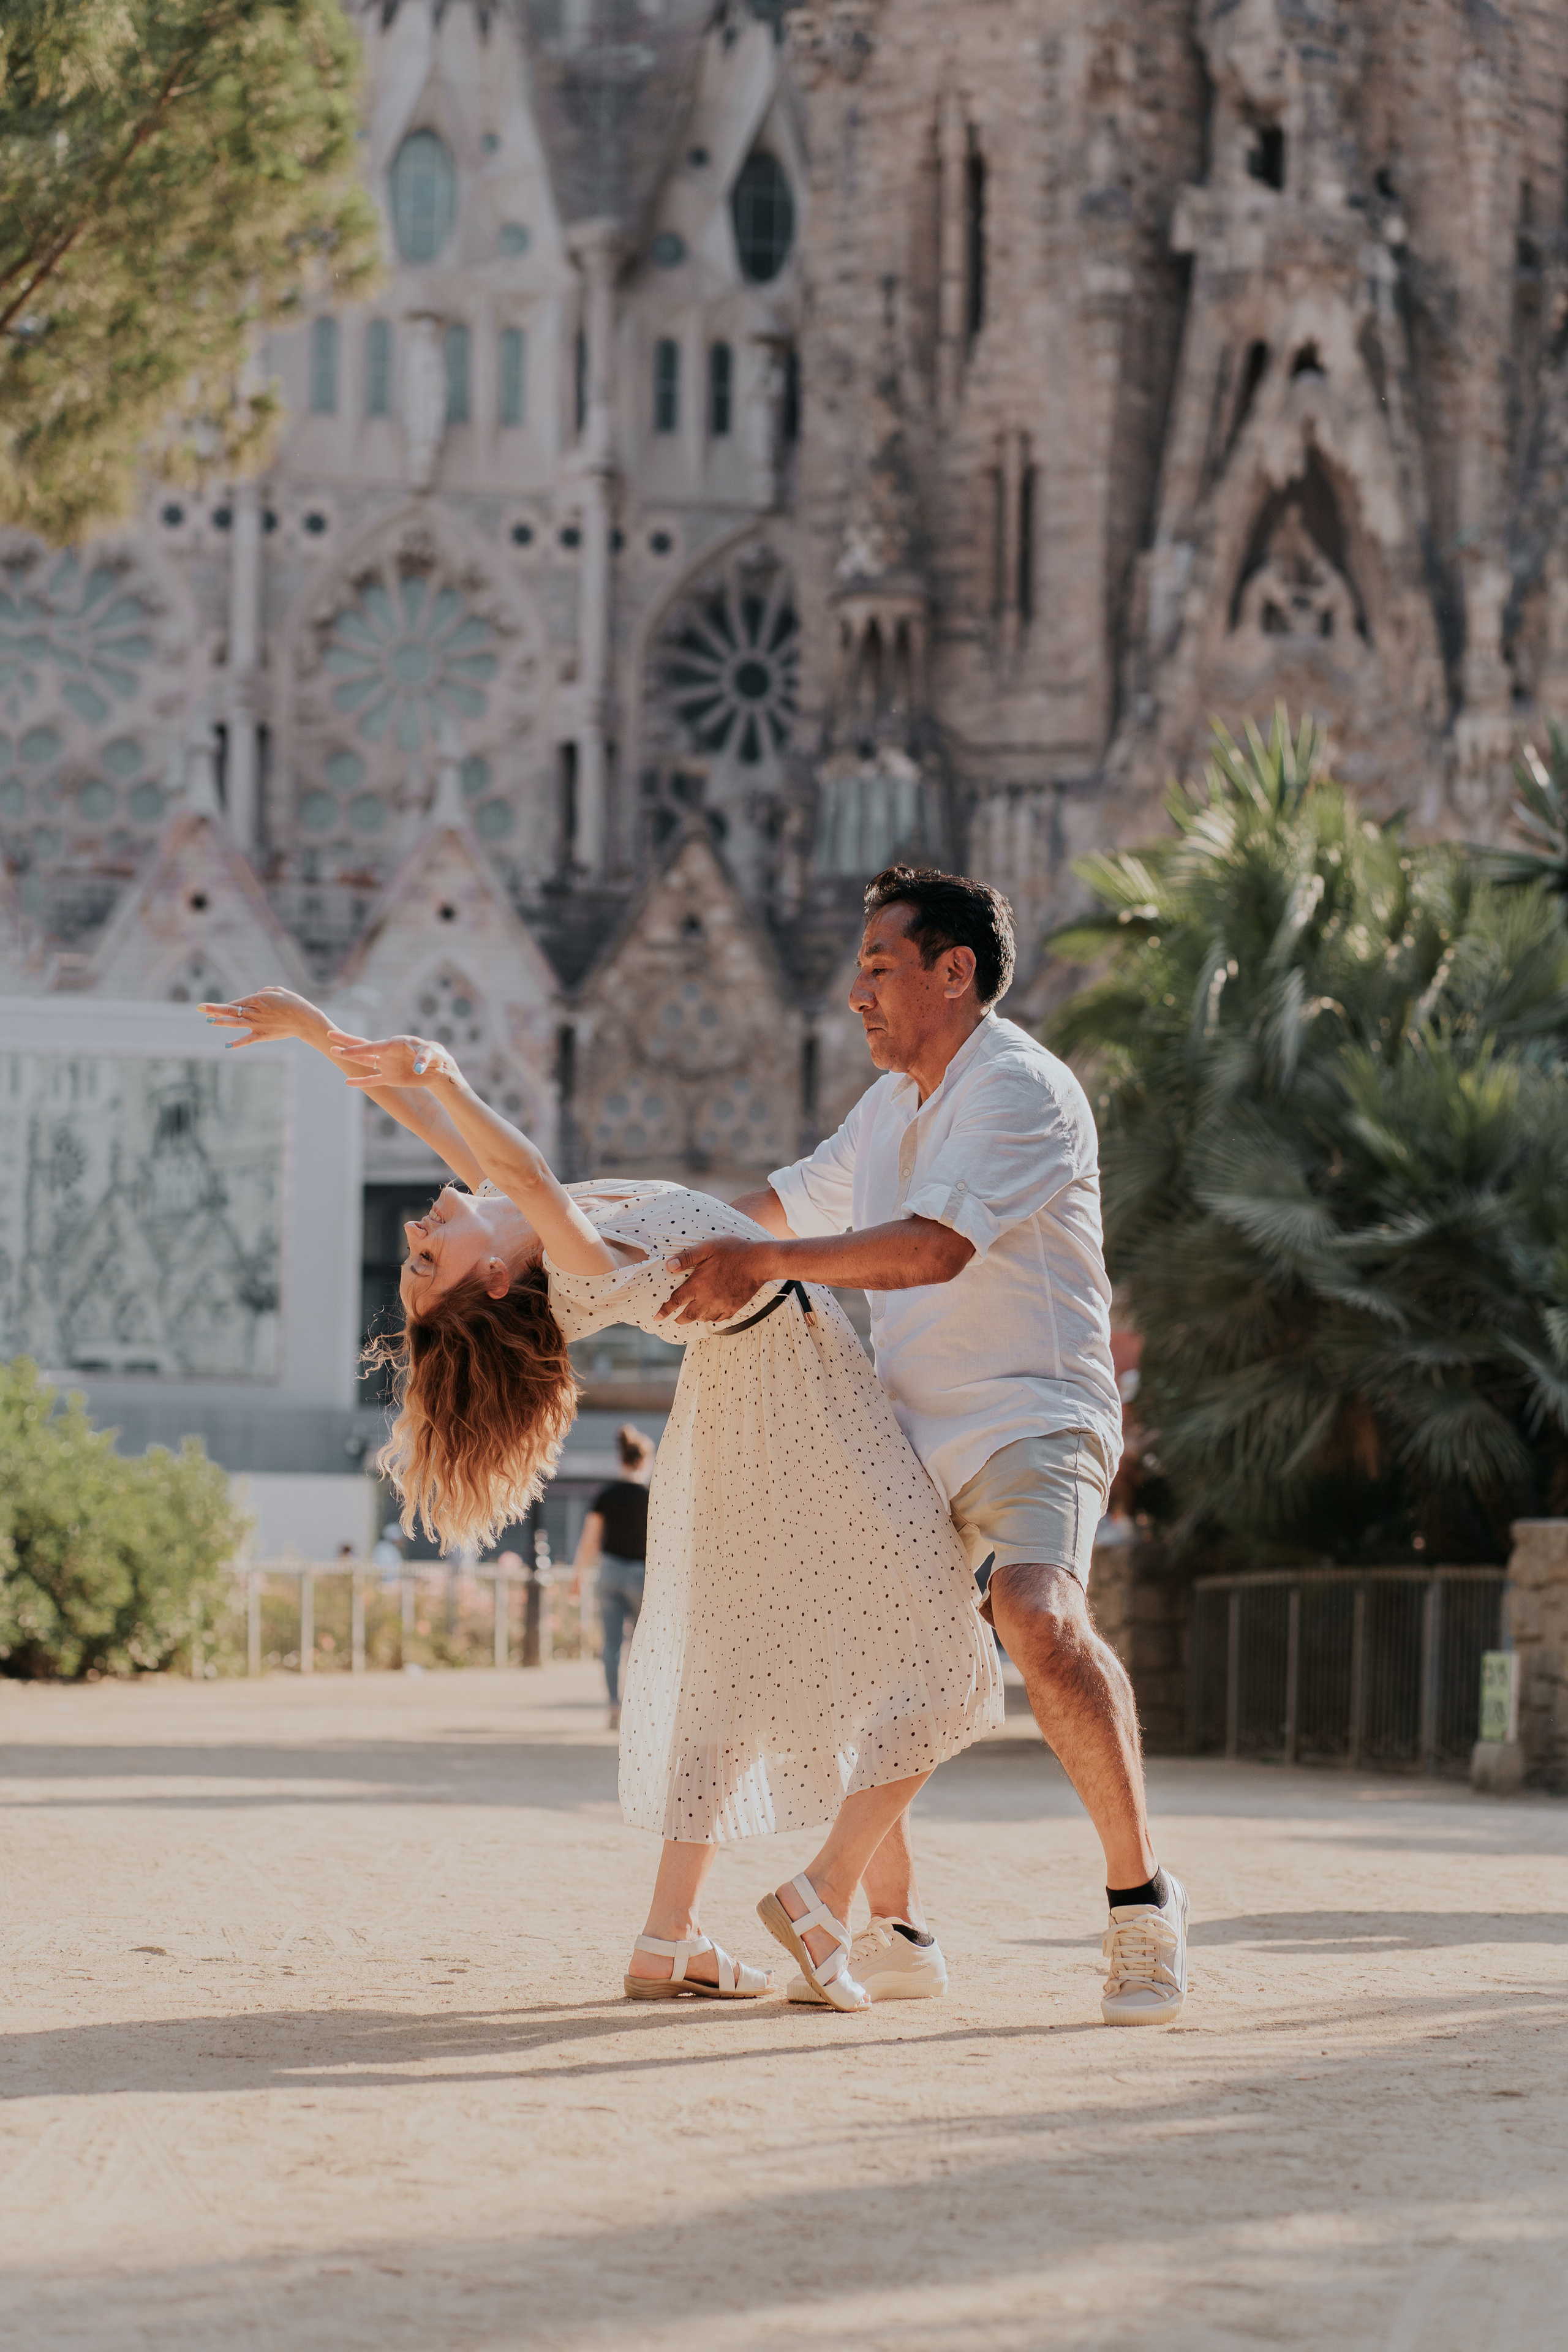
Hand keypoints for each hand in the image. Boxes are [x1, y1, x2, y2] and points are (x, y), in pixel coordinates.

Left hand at [201, 987, 349, 1049]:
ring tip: (207, 1021)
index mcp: (259, 999)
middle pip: (231, 1011)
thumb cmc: (295, 1003)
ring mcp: (258, 1025)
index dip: (222, 1005)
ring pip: (235, 1023)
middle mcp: (256, 1012)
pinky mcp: (263, 1035)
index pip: (236, 1003)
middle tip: (199, 1008)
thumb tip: (256, 996)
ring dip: (220, 1022)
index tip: (208, 1007)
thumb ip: (264, 991)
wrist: (306, 1020)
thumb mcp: (279, 991)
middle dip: (213, 1009)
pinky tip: (226, 1046)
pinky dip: (237, 1043)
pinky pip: (248, 1040)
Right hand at [327, 1031, 459, 1088]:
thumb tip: (418, 1068)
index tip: (344, 1049)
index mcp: (394, 1044)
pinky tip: (348, 1082)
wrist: (440, 1069)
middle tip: (329, 1034)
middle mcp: (388, 1053)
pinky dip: (361, 1081)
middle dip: (346, 1042)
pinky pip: (373, 1080)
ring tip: (332, 1052)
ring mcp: (387, 1065)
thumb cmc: (436, 1056)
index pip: (373, 1046)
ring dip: (350, 1058)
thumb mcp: (432, 1054)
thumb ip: (424, 1059)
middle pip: (363, 1048)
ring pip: (364, 1062)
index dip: (358, 1049)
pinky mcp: (391, 1078)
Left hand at [658, 1235, 773, 1325]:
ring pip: (703, 1318)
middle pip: (688, 1316)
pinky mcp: (733, 1307)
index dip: (664, 1311)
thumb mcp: (708, 1248)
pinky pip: (719, 1318)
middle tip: (675, 1318)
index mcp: (698, 1285)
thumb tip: (669, 1266)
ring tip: (693, 1314)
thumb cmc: (733, 1251)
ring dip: (695, 1317)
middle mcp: (707, 1299)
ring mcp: (721, 1305)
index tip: (656, 1318)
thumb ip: (687, 1258)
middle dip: (679, 1319)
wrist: (759, 1262)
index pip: (675, 1302)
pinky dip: (712, 1317)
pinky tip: (712, 1312)